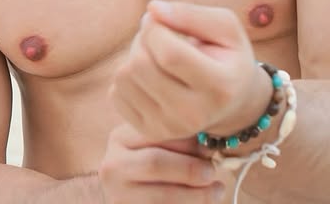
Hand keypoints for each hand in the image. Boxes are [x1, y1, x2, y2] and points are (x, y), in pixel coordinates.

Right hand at [99, 121, 228, 203]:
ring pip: (161, 197)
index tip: (210, 144)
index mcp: (119, 139)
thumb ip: (177, 139)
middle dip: (189, 168)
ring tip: (217, 191)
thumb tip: (208, 142)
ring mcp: (118, 197)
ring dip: (195, 196)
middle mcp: (112, 167)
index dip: (185, 140)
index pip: (154, 133)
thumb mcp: (156, 143)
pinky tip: (202, 202)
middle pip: (154, 164)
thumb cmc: (150, 160)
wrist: (131, 191)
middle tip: (213, 171)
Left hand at [110, 0, 269, 141]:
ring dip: (133, 54)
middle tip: (156, 32)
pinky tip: (148, 72)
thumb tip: (152, 9)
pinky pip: (115, 94)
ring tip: (154, 51)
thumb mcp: (225, 27)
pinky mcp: (150, 131)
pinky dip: (127, 75)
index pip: (169, 53)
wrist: (232, 103)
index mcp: (219, 87)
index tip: (160, 18)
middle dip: (143, 38)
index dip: (155, 28)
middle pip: (141, 66)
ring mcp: (170, 127)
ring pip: (123, 78)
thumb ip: (190, 13)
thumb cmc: (227, 55)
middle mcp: (194, 114)